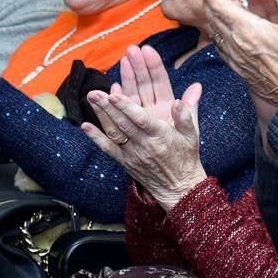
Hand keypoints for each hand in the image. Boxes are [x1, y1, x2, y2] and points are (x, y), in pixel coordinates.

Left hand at [81, 45, 205, 209]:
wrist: (178, 186)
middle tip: (95, 91)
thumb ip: (186, 116)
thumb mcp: (191, 135)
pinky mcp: (125, 161)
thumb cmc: (185, 157)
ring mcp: (132, 153)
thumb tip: (179, 100)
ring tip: (91, 98)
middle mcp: (144, 144)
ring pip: (114, 132)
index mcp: (161, 135)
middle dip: (108, 105)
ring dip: (101, 115)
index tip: (115, 94)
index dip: (127, 107)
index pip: (141, 119)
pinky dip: (96, 137)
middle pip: (123, 123)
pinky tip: (85, 126)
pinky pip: (108, 148)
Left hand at [201, 0, 277, 123]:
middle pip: (211, 16)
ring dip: (217, 15)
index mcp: (247, 29)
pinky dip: (221, 31)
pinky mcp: (237, 68)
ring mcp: (234, 57)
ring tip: (228, 5)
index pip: (217, 4)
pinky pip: (221, 45)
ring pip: (215, 30)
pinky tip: (230, 28)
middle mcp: (235, 43)